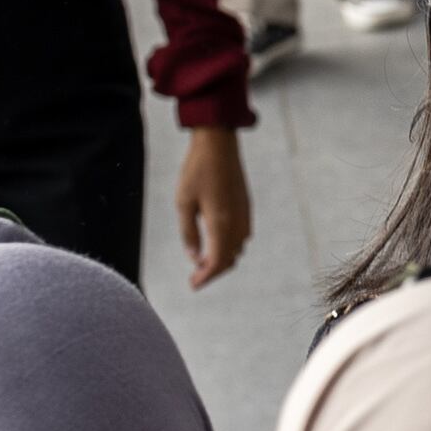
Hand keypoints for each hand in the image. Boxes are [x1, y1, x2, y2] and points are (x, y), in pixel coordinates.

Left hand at [174, 124, 249, 286]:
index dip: (206, 277)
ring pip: (237, 248)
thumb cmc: (197, 171)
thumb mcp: (184, 203)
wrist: (219, 145)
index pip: (217, 261)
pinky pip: (242, 236)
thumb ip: (189, 233)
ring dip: (222, 259)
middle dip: (213, 271)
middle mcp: (237, 222)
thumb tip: (194, 257)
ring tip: (203, 261)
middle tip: (195, 277)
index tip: (193, 284)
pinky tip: (215, 242)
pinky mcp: (246, 207)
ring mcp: (245, 214)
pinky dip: (230, 246)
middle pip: (230, 259)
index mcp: (221, 223)